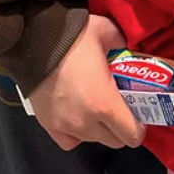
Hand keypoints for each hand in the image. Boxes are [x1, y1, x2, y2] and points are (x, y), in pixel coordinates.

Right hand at [27, 15, 144, 150]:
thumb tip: (129, 52)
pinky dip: (77, 133)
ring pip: (93, 140)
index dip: (139, 126)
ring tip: (96, 105)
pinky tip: (77, 115)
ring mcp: (66, 127)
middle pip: (115, 141)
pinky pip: (70, 141)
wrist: (34, 40)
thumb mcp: (108, 32)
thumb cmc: (74, 37)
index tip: (137, 112)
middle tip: (119, 106)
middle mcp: (87, 123)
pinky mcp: (49, 126)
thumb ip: (124, 45)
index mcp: (106, 104)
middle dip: (121, 127)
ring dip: (100, 128)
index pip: (133, 136)